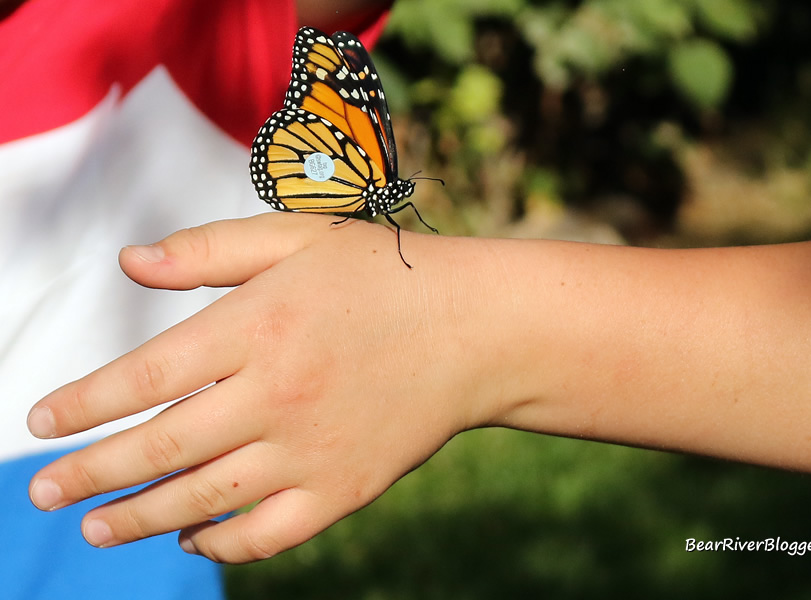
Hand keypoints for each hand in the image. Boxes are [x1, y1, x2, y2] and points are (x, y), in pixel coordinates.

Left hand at [27, 214, 503, 562]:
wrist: (476, 328)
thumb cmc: (383, 276)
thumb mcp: (298, 239)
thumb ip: (210, 249)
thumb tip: (129, 263)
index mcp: (258, 326)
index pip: (144, 377)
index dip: (83, 406)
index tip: (40, 423)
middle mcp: (277, 394)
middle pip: (159, 450)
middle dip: (90, 475)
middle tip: (42, 494)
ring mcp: (313, 450)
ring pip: (203, 499)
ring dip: (138, 519)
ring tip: (94, 529)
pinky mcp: (346, 489)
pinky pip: (268, 532)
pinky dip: (221, 543)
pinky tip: (191, 538)